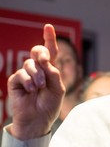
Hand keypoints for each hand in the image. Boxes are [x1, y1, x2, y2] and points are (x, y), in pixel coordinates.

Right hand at [7, 24, 65, 139]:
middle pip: (36, 51)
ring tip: (40, 87)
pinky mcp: (16, 81)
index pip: (49, 51)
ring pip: (29, 64)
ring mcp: (26, 74)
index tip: (48, 26)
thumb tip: (45, 61)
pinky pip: (21, 74)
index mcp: (49, 70)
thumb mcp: (58, 89)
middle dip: (41, 53)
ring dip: (37, 75)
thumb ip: (54, 74)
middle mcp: (37, 69)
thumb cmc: (49, 105)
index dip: (49, 39)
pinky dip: (28, 81)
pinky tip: (31, 90)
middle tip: (44, 60)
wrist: (38, 120)